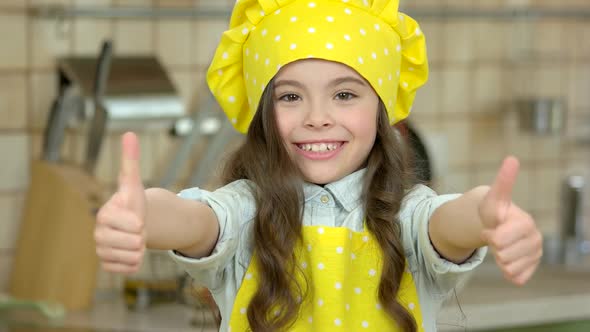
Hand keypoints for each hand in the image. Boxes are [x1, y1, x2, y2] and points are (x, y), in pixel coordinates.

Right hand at [94, 132, 146, 273]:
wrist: (133, 223)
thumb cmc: (132, 203)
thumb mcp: (134, 183)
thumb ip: (131, 161)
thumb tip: (129, 133)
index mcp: (103, 215)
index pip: (134, 225)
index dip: (140, 222)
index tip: (135, 217)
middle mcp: (98, 234)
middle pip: (134, 243)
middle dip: (142, 236)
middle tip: (136, 229)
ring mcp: (101, 251)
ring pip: (133, 257)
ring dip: (140, 249)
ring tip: (134, 239)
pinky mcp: (107, 266)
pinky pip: (129, 269)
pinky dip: (136, 262)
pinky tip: (131, 252)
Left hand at [478, 156, 542, 285]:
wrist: (496, 226)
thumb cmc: (494, 212)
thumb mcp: (494, 197)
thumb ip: (503, 181)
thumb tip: (512, 159)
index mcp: (526, 223)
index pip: (499, 239)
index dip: (489, 235)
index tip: (490, 227)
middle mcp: (536, 239)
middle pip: (502, 256)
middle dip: (494, 247)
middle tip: (495, 237)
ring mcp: (535, 255)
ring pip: (508, 268)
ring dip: (499, 260)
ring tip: (501, 246)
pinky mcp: (532, 268)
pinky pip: (516, 279)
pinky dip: (507, 272)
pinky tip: (508, 259)